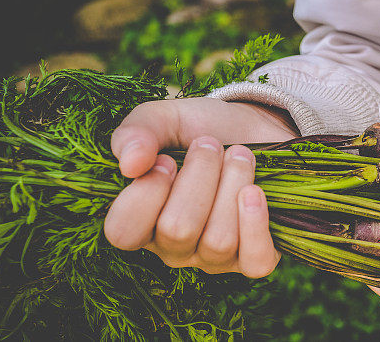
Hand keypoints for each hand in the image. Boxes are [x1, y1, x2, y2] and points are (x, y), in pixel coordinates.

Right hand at [104, 97, 297, 275]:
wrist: (257, 127)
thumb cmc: (204, 128)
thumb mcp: (165, 118)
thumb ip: (137, 132)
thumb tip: (129, 165)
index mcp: (141, 220)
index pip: (123, 232)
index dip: (146, 192)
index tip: (168, 158)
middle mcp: (174, 247)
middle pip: (178, 230)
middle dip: (200, 175)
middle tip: (210, 145)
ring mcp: (215, 257)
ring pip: (218, 240)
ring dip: (233, 184)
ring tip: (240, 155)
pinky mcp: (256, 257)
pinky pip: (255, 262)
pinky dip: (255, 225)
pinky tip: (255, 192)